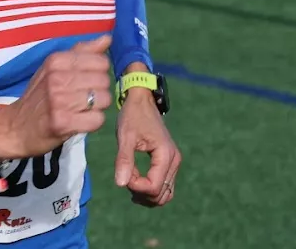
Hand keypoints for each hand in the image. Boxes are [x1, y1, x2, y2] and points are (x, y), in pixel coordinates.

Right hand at [0, 35, 111, 160]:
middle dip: (99, 90)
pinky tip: (81, 121)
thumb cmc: (39, 95)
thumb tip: (107, 38)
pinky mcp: (62, 123)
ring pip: (104, 99)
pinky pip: (97, 120)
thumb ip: (82, 52)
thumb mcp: (54, 67)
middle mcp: (57, 78)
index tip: (87, 80)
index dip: (99, 73)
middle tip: (85, 97)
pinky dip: (93, 122)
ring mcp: (59, 101)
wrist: (16, 127)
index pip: (101, 62)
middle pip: (104, 81)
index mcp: (56, 60)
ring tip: (83, 109)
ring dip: (97, 107)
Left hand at [115, 80, 180, 206]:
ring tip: (129, 179)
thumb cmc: (133, 116)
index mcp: (165, 155)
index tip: (123, 172)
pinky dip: (150, 188)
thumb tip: (121, 184)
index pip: (153, 187)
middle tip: (124, 175)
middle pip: (161, 194)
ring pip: (164, 193)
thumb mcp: (125, 136)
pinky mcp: (169, 162)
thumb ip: (124, 160)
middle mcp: (174, 161)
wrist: (142, 101)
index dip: (135, 186)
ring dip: (146, 194)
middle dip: (140, 192)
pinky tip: (134, 180)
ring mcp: (174, 162)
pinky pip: (164, 185)